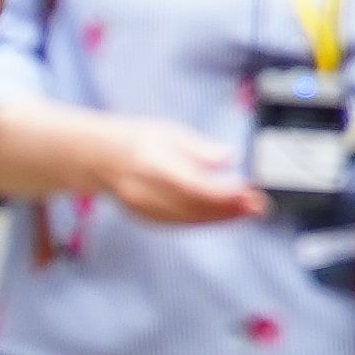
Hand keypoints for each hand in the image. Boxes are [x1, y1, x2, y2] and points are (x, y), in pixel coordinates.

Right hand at [95, 116, 267, 226]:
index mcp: (153, 164)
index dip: (223, 194)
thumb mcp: (168, 131)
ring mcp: (145, 208)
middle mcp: (147, 191)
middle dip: (230, 208)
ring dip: (221, 218)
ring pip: (190, 219)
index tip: (248, 192)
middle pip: (195, 206)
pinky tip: (223, 217)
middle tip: (259, 205)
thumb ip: (199, 149)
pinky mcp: (147, 218)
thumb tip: (228, 158)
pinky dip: (205, 221)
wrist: (96, 158)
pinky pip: (181, 223)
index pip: (193, 185)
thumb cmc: (133, 139)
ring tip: (247, 211)